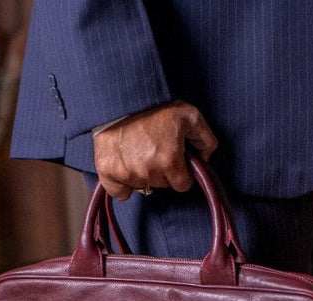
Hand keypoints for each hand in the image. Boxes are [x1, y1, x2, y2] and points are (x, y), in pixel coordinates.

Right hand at [93, 100, 217, 199]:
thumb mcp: (189, 115)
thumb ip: (205, 139)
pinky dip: (122, 183)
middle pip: (162, 185)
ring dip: (143, 174)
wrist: (122, 96)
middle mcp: (148, 171)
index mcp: (170, 161)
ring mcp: (127, 173)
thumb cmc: (156, 105)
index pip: (182, 185)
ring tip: (139, 149)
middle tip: (155, 148)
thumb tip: (205, 159)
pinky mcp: (107, 171)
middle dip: (162, 171)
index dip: (181, 172)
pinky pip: (120, 193)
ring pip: (142, 186)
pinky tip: (125, 165)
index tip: (175, 159)